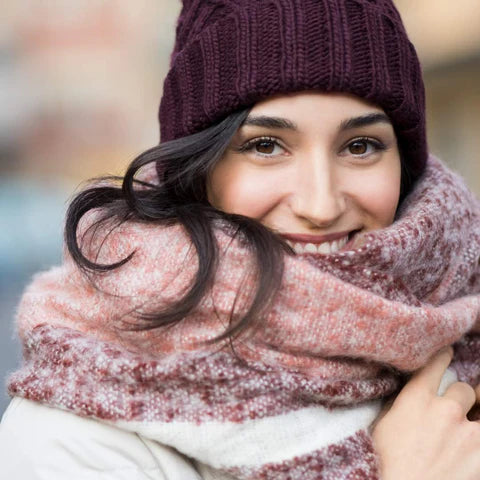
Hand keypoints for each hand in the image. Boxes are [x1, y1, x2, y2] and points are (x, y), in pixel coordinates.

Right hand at [372, 346, 479, 479]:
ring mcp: (469, 434)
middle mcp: (446, 410)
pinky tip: (469, 443)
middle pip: (463, 388)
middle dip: (460, 398)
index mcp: (416, 399)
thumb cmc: (387, 464)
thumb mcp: (384, 426)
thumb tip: (409, 395)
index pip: (434, 364)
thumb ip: (401, 405)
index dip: (442, 356)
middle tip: (454, 409)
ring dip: (475, 415)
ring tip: (467, 424)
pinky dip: (476, 439)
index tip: (446, 352)